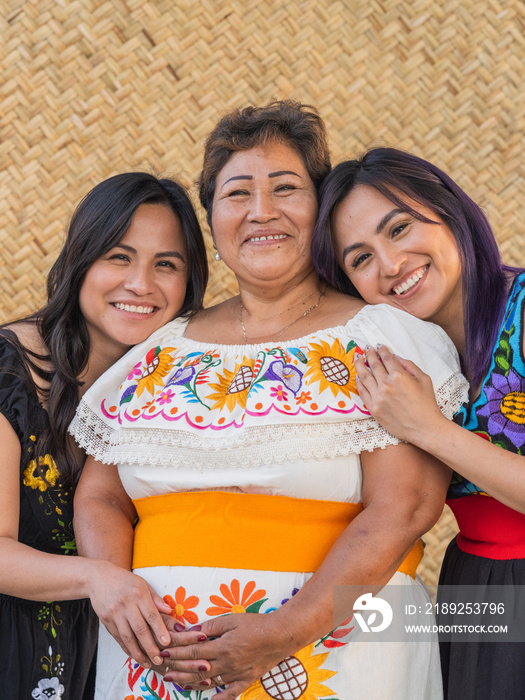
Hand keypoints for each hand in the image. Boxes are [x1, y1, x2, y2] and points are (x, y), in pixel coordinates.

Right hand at [87, 560, 172, 667]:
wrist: (98, 578)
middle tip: (159, 659)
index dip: (160, 630)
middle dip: (150, 647)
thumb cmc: (125, 581)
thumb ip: (156, 599)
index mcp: (138, 594)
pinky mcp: (105, 621)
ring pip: (127, 637)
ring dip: (138, 652)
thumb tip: (170, 611)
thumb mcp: (143, 584)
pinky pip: (118, 638)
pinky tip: (134, 655)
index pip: (151, 615)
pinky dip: (127, 648)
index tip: (167, 642)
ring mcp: (114, 614)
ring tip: (148, 662)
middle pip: (139, 629)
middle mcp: (126, 604)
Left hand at [160, 613, 291, 698]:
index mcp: (221, 647)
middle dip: (178, 667)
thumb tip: (193, 631)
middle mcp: (226, 664)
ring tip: (175, 682)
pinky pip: (230, 693)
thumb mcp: (232, 619)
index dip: (177, 652)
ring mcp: (235, 674)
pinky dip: (219, 699)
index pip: (193, 651)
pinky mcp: (245, 680)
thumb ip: (211, 626)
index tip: (164, 651)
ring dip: (189, 682)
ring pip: (208, 681)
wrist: (280, 635)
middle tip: (162, 668)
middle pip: (196, 668)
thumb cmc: (256, 624)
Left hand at [355, 344, 444, 442]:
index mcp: (399, 376)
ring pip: (364, 376)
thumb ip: (409, 365)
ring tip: (357, 358)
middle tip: (367, 349)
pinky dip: (359, 382)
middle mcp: (386, 385)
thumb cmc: (427, 404)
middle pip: (373, 364)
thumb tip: (396, 357)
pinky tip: (358, 376)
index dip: (382, 350)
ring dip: (359, 365)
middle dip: (369, 354)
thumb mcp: (424, 379)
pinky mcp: (373, 408)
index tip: (379, 346)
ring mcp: (378, 397)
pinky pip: (362, 392)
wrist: (424, 428)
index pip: (386, 358)